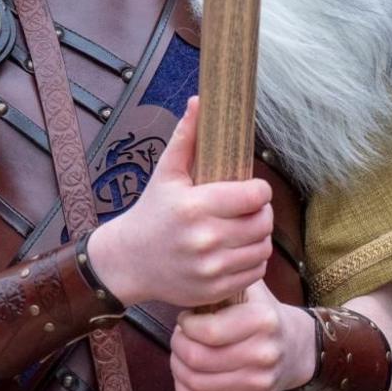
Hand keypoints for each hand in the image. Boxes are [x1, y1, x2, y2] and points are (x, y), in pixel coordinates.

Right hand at [85, 97, 274, 309]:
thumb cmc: (151, 212)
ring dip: (260, 236)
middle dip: (261, 212)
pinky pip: (255, 272)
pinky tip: (237, 250)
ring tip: (245, 228)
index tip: (250, 189)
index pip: (254, 196)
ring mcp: (210, 268)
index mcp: (194, 207)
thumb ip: (187, 137)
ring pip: (263, 248)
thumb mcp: (166, 173)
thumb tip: (201, 101)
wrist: (128, 261)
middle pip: (263, 222)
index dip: (258, 190)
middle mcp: (204, 239)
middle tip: (249, 208)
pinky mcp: (215, 289)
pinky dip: (253, 260)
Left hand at [170, 282, 313, 390]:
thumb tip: (193, 278)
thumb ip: (224, 280)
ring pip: (197, 383)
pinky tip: (186, 377)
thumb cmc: (261, 313)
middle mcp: (265, 354)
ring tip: (181, 355)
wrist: (294, 347)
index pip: (207, 331)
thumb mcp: (249, 287)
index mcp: (263, 320)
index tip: (186, 320)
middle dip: (177, 346)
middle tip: (178, 337)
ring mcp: (261, 383)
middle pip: (198, 359)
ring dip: (178, 368)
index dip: (185, 325)